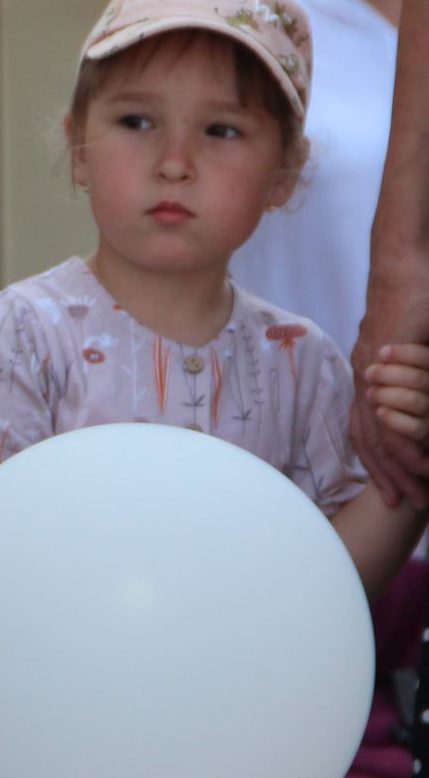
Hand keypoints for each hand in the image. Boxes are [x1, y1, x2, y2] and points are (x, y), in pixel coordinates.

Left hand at [353, 277, 428, 504]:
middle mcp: (362, 381)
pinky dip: (402, 443)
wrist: (402, 273)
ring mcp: (370, 376)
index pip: (367, 427)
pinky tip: (416, 465)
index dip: (377, 458)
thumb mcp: (407, 341)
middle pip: (367, 439)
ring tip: (412, 495)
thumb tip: (414, 372)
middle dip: (384, 474)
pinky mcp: (383, 370)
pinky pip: (390, 414)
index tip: (390, 485)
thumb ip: (407, 362)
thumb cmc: (410, 301)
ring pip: (379, 434)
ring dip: (396, 467)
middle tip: (397, 505)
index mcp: (364, 377)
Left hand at [368, 344, 428, 443]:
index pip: (425, 358)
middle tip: (368, 373)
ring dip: (388, 396)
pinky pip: (416, 428)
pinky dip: (396, 420)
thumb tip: (381, 346)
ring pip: (416, 402)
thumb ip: (400, 343)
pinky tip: (380, 411)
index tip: (381, 352)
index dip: (405, 354)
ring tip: (370, 393)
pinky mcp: (425, 431)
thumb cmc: (395, 377)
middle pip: (418, 379)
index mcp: (428, 367)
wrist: (402, 416)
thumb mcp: (396, 359)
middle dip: (389, 375)